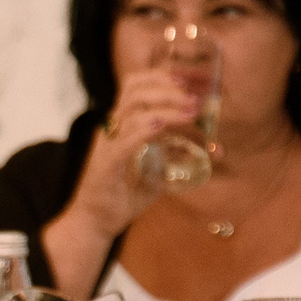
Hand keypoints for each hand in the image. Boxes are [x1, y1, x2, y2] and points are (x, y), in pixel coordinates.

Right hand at [41, 67, 197, 295]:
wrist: (95, 222)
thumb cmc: (123, 195)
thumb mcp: (156, 170)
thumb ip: (175, 155)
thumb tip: (205, 148)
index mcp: (121, 125)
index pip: (136, 86)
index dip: (163, 77)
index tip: (190, 82)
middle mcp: (113, 129)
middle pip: (134, 90)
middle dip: (168, 88)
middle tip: (194, 99)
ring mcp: (108, 145)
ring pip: (133, 110)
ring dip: (166, 107)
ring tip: (190, 112)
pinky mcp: (107, 165)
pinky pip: (126, 140)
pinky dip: (145, 130)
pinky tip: (161, 126)